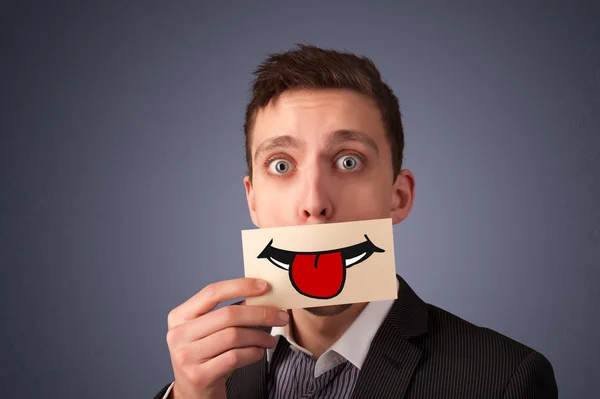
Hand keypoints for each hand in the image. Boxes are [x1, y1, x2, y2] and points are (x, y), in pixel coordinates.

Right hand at [165, 278, 289, 398]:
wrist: (193, 394)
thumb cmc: (206, 357)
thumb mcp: (208, 331)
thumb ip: (226, 313)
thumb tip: (260, 295)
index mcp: (179, 316)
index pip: (212, 292)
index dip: (240, 286)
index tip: (264, 286)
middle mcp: (178, 334)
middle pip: (228, 315)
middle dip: (260, 314)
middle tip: (280, 316)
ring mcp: (186, 356)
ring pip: (234, 336)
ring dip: (260, 336)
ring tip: (270, 340)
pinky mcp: (199, 375)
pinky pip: (235, 357)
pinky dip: (253, 353)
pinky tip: (259, 353)